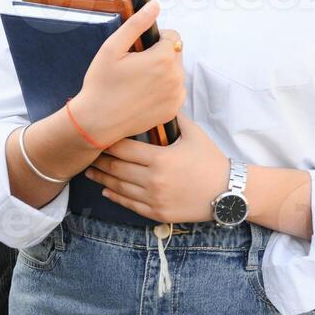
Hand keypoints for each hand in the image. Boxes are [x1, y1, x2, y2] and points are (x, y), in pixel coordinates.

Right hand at [72, 0, 184, 144]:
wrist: (97, 121)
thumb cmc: (101, 83)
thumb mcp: (112, 48)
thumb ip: (136, 24)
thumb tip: (155, 5)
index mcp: (163, 58)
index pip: (173, 36)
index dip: (156, 39)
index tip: (139, 49)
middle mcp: (176, 76)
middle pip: (175, 54)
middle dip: (160, 55)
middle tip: (135, 66)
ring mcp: (177, 95)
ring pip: (176, 72)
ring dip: (163, 72)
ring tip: (138, 81)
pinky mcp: (174, 109)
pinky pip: (175, 91)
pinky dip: (164, 89)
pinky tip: (144, 94)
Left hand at [83, 112, 229, 223]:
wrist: (228, 192)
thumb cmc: (211, 160)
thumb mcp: (195, 134)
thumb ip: (173, 118)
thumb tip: (158, 101)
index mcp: (160, 159)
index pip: (123, 149)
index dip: (107, 142)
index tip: (96, 136)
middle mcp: (153, 180)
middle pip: (116, 168)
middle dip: (99, 160)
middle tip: (86, 153)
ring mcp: (154, 199)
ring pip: (119, 187)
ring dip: (101, 178)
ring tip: (89, 171)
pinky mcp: (157, 213)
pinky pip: (129, 204)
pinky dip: (115, 196)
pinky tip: (106, 189)